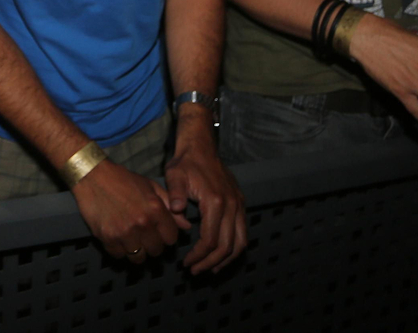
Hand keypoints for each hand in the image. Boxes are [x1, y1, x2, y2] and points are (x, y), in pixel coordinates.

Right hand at [71, 159, 181, 262]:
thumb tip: (186, 225)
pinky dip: (119, 250)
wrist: (92, 175)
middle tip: (144, 235)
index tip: (159, 233)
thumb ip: (170, 206)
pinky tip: (117, 237)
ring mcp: (124, 232)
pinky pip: (119, 256)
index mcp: (155, 209)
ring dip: (137, 250)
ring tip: (131, 239)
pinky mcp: (107, 238)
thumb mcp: (150, 186)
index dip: (166, 236)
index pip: (171, 239)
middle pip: (156, 251)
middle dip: (152, 244)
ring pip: (138, 258)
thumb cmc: (123, 179)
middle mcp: (142, 223)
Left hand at [163, 123, 245, 273]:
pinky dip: (234, 248)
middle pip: (227, 246)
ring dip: (225, 259)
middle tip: (194, 270)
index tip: (186, 263)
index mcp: (215, 201)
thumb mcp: (175, 175)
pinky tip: (222, 255)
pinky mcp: (240, 203)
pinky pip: (243, 232)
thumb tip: (176, 210)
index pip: (210, 239)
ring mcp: (239, 204)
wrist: (202, 146)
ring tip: (209, 269)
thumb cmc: (186, 162)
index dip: (199, 255)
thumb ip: (175, 193)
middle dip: (210, 262)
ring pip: (240, 242)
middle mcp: (232, 205)